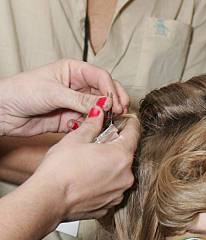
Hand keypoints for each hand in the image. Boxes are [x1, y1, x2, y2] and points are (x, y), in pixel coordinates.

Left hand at [0, 59, 128, 136]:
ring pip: (98, 111)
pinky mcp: (70, 120)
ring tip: (106, 124)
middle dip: (113, 103)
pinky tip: (85, 128)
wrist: (5, 111)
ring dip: (103, 118)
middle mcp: (76, 86)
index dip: (110, 89)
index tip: (114, 103)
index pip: (101, 77)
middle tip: (121, 113)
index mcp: (73, 71)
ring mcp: (74, 104)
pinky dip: (89, 127)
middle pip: (104, 93)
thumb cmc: (23, 91)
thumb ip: (81, 100)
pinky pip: (87, 124)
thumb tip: (105, 104)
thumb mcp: (54, 92)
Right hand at [27, 103, 138, 224]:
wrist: (50, 200)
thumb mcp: (75, 139)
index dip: (130, 123)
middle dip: (114, 147)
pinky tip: (88, 180)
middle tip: (97, 143)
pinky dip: (103, 183)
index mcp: (121, 156)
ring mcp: (118, 193)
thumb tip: (98, 114)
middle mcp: (125, 177)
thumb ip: (92, 125)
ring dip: (109, 166)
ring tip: (89, 164)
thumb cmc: (60, 170)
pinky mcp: (109, 205)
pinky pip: (111, 189)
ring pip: (119, 173)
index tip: (128, 120)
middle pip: (126, 155)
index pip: (134, 134)